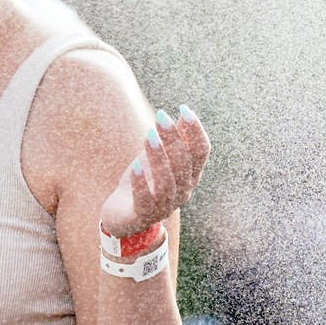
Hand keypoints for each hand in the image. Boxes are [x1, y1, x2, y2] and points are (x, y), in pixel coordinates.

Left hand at [100, 105, 209, 237]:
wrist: (124, 215)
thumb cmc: (146, 181)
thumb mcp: (160, 157)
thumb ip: (174, 140)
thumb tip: (184, 114)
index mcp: (191, 175)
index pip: (201, 152)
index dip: (195, 130)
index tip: (183, 109)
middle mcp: (183, 191)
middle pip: (184, 164)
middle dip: (174, 138)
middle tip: (161, 116)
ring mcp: (165, 205)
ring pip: (167, 182)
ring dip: (159, 157)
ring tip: (148, 135)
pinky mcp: (144, 215)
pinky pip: (145, 201)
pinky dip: (141, 183)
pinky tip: (135, 166)